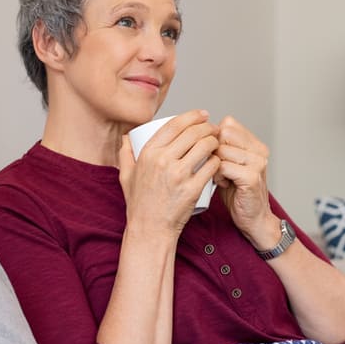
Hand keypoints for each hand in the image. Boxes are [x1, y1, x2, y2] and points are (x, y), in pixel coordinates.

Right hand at [117, 110, 219, 235]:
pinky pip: (211, 167)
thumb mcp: (126, 176)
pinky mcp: (192, 188)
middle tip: (213, 129)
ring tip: (217, 143)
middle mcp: (162, 160)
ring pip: (205, 146)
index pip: (174, 124)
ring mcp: (178, 175)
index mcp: (148, 153)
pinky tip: (219, 160)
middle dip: (207, 127)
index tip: (202, 115)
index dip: (192, 116)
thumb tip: (126, 137)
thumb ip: (125, 154)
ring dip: (215, 141)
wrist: (150, 229)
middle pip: (192, 133)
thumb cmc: (139, 204)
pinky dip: (218, 161)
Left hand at [213, 116, 281, 249]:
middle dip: (214, 149)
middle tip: (218, 166)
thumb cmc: (238, 193)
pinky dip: (217, 175)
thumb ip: (222, 147)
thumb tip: (200, 133)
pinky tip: (224, 183)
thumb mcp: (229, 164)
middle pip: (224, 133)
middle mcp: (259, 150)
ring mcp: (257, 163)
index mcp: (255, 144)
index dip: (215, 137)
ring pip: (221, 149)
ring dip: (214, 164)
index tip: (215, 154)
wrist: (253, 219)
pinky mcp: (251, 177)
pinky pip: (222, 166)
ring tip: (221, 177)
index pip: (228, 123)